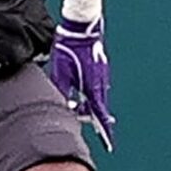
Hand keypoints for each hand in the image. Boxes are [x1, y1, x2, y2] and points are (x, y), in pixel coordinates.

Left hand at [49, 15, 115, 148]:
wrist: (82, 28)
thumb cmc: (70, 48)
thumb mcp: (61, 72)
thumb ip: (62, 90)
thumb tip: (63, 106)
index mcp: (92, 88)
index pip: (99, 115)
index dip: (104, 130)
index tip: (109, 142)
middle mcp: (100, 84)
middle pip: (98, 108)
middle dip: (94, 119)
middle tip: (97, 129)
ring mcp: (102, 76)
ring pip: (97, 97)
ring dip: (91, 105)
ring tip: (83, 112)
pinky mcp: (100, 68)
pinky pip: (97, 86)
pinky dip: (91, 94)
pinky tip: (84, 93)